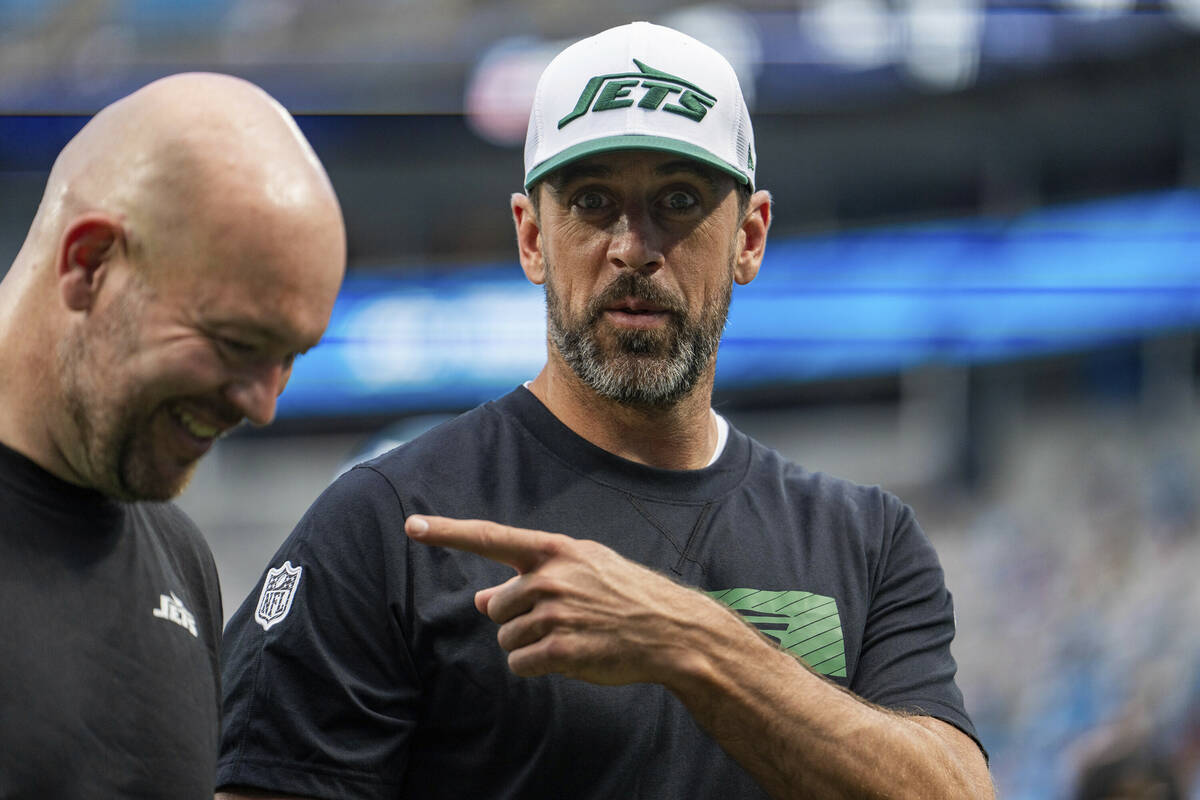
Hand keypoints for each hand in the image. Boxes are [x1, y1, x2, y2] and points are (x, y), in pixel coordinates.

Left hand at [405, 515, 735, 685]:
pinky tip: (570, 656)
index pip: (490, 537)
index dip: (447, 532)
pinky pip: (520, 664)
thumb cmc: (623, 595)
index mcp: (554, 550)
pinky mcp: (560, 650)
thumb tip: (482, 601)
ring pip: (507, 638)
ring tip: (572, 635)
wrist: (669, 629)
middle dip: (518, 619)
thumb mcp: (582, 570)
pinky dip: (537, 667)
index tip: (411, 526)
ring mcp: (555, 614)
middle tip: (561, 619)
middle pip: (497, 607)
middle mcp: (551, 577)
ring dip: (530, 645)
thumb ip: (531, 577)